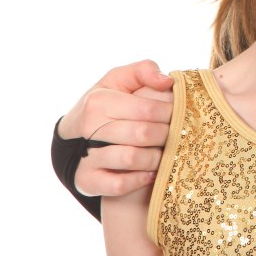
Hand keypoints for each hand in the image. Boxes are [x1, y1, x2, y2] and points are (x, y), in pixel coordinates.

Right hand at [57, 59, 173, 196]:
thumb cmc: (110, 102)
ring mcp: (86, 156)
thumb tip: (167, 81)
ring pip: (131, 158)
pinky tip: (150, 173)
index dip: (171, 112)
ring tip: (164, 153)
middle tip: (176, 135)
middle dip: (167, 135)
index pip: (147, 108)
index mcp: (100, 101)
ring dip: (156, 158)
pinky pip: (118, 185)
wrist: (76, 135)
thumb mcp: (121, 80)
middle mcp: (89, 128)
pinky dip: (139, 179)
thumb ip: (144, 70)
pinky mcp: (87, 180)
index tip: (179, 115)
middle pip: (143, 133)